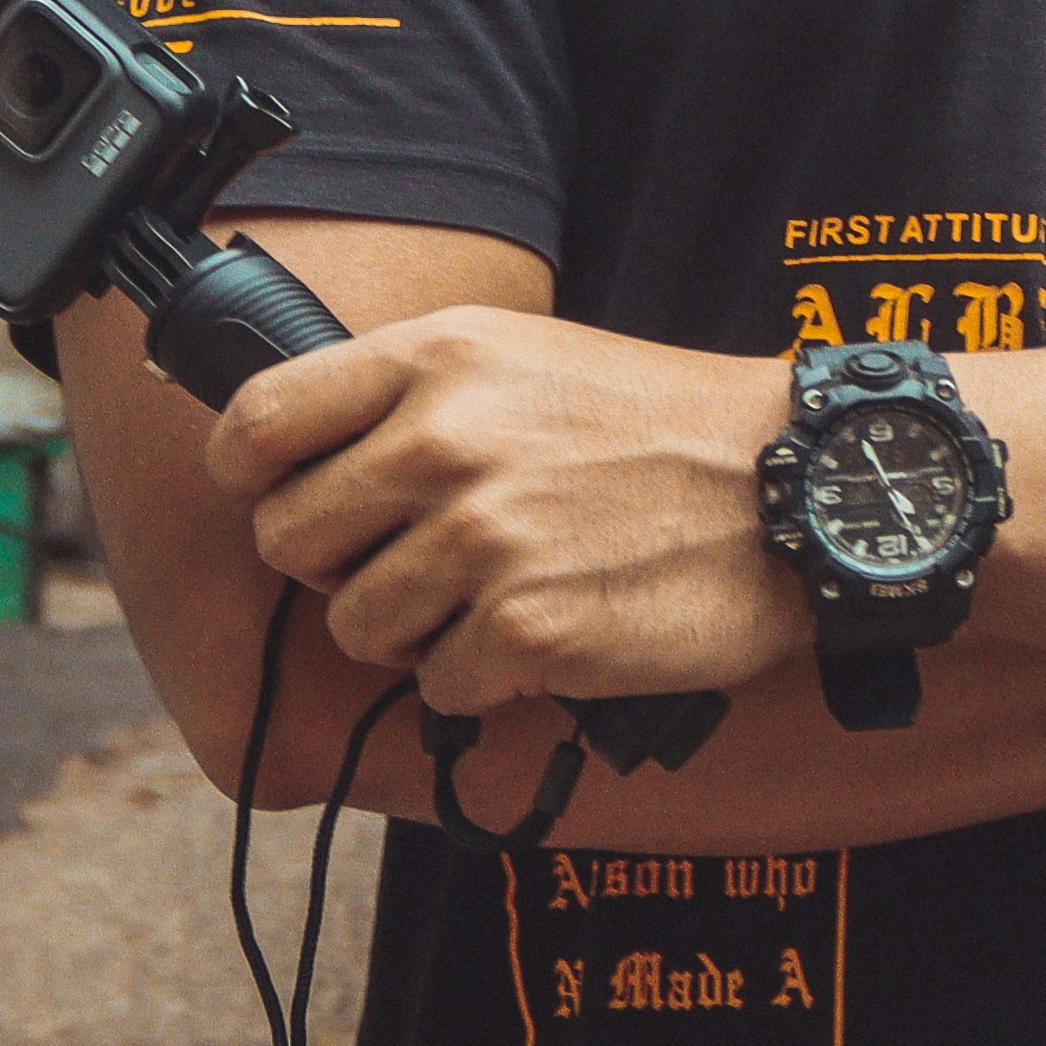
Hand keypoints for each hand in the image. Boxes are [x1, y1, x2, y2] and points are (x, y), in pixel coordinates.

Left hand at [207, 307, 808, 720]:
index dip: (248, 476)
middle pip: (288, 540)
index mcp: (438, 357)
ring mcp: (484, 539)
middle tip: (415, 558)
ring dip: (413, 631)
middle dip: (340, 564)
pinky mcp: (525, 631)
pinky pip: (435, 688)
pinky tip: (544, 632)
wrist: (797, 488)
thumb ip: (409, 391)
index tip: (278, 497)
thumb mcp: (525, 357)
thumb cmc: (661, 425)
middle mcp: (446, 440)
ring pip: (354, 626)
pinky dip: (482, 678)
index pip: (257, 422)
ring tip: (494, 594)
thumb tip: (290, 452)